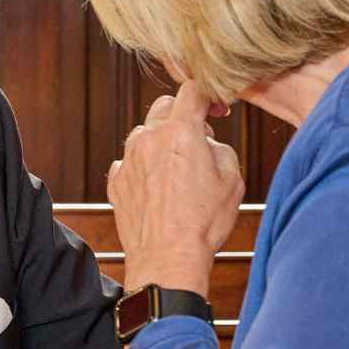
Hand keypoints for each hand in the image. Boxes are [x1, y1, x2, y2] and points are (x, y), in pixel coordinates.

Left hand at [108, 82, 243, 297]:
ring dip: (159, 142)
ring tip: (176, 168)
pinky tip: (157, 187)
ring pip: (143, 133)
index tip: (214, 109)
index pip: (192, 90)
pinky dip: (142, 166)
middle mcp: (149, 140)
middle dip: (182, 115)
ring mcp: (128, 160)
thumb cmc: (202, 223)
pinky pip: (129, 161)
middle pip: (164, 107)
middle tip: (197, 138)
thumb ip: (219, 148)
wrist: (167, 258)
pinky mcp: (116, 181)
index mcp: (181, 133)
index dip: (207, 95)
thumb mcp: (232, 180)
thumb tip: (206, 142)